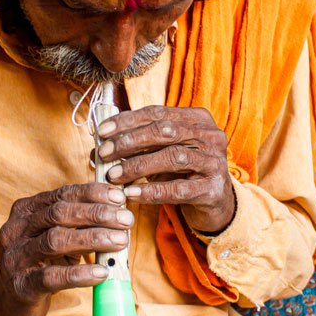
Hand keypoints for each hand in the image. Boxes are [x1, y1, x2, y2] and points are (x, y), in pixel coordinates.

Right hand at [0, 184, 133, 315]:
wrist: (10, 300)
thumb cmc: (40, 262)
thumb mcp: (55, 236)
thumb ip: (78, 223)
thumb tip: (118, 214)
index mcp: (26, 210)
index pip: (62, 194)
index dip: (92, 194)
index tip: (119, 197)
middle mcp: (17, 229)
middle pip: (59, 214)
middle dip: (96, 214)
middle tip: (126, 220)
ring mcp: (17, 257)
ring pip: (55, 241)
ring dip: (92, 238)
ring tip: (120, 241)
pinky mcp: (22, 285)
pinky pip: (53, 277)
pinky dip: (80, 274)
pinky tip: (102, 273)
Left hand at [96, 106, 235, 234]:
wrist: (216, 203)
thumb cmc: (184, 173)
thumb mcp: (163, 153)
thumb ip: (138, 146)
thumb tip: (98, 147)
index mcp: (198, 119)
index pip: (158, 113)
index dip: (128, 121)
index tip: (102, 131)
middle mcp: (210, 136)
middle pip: (165, 131)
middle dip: (130, 141)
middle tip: (104, 153)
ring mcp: (214, 162)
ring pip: (172, 157)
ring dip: (138, 165)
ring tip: (113, 175)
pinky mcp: (213, 189)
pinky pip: (178, 189)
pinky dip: (152, 191)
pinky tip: (132, 193)